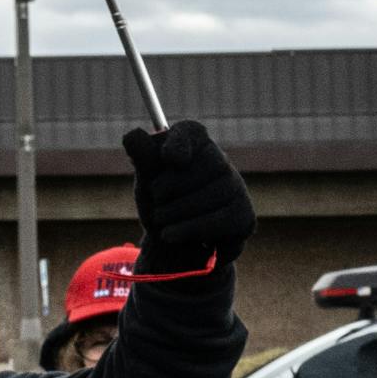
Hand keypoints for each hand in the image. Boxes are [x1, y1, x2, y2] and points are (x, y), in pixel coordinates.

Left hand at [123, 119, 251, 261]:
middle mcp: (220, 161)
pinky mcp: (244, 216)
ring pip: (215, 194)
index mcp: (193, 145)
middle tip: (156, 202)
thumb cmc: (159, 204)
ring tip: (161, 222)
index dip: (181, 143)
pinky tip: (172, 234)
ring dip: (178, 212)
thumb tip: (132, 134)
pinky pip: (222, 220)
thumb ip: (142, 157)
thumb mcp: (146, 181)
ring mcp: (236, 188)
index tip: (168, 159)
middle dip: (172, 187)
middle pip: (207, 164)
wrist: (171, 245)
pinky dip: (192, 229)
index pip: (191, 132)